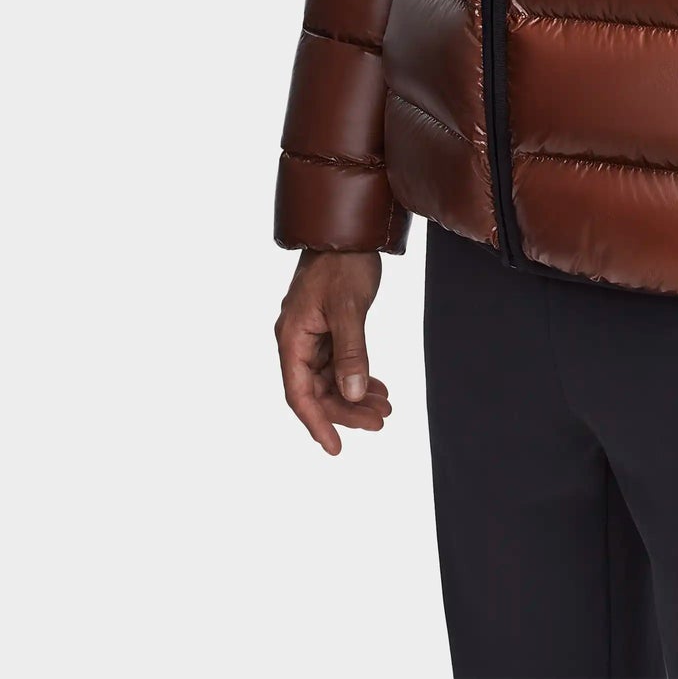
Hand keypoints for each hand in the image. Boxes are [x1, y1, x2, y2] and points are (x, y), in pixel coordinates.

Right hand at [275, 248, 392, 452]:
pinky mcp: (328, 328)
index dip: (317, 423)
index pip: (299, 393)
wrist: (350, 230)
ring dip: (356, 395)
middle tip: (380, 422)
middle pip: (318, 390)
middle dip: (347, 409)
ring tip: (385, 409)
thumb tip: (352, 395)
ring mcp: (312, 334)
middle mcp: (297, 340)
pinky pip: (339, 362)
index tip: (336, 448)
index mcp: (292, 338)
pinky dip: (358, 375)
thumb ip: (351, 353)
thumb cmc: (343, 263)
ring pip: (331, 378)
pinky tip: (378, 387)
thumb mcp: (349, 309)